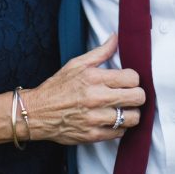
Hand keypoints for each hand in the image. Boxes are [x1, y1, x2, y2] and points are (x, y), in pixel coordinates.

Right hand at [23, 34, 144, 144]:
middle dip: (137, 95)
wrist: (37, 112)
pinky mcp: (93, 135)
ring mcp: (95, 118)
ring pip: (132, 118)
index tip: (128, 81)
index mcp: (94, 78)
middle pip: (137, 98)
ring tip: (123, 109)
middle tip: (130, 95)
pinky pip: (120, 133)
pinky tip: (112, 120)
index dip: (133, 79)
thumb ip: (100, 52)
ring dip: (131, 113)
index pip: (132, 78)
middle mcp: (96, 98)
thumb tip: (115, 38)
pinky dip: (120, 127)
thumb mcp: (76, 64)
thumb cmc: (57, 87)